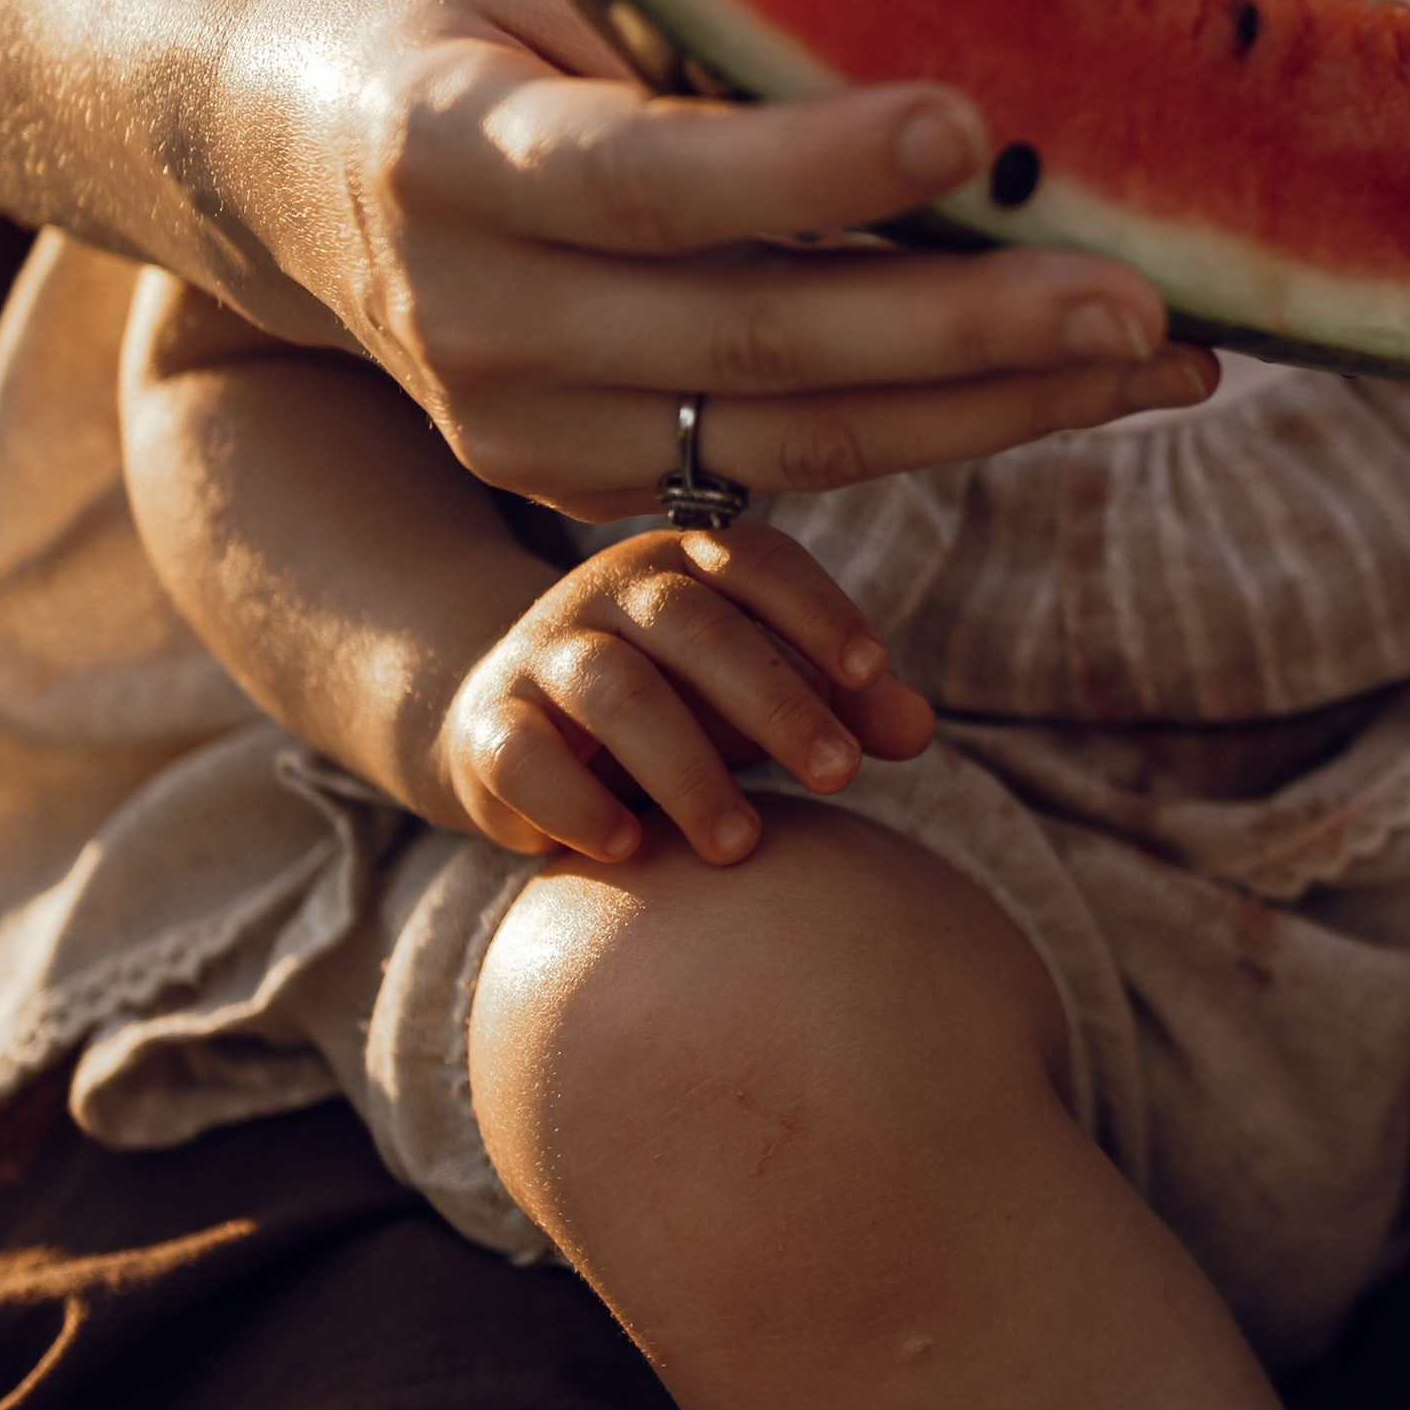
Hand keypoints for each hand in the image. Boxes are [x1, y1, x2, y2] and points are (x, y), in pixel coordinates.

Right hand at [213, 0, 1216, 510]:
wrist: (263, 173)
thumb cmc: (442, 26)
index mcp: (447, 151)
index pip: (654, 176)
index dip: (816, 165)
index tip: (975, 129)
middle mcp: (476, 317)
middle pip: (756, 337)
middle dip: (971, 331)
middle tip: (1151, 303)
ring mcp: (519, 424)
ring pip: (793, 435)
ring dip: (997, 406)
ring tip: (1164, 363)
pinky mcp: (573, 484)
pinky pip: (780, 465)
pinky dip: (933, 427)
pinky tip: (1066, 385)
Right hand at [438, 519, 936, 865]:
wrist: (515, 726)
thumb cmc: (675, 702)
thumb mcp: (759, 694)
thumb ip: (842, 704)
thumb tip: (919, 729)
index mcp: (689, 563)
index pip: (758, 562)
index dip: (817, 609)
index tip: (873, 672)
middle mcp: (613, 590)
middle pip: (696, 626)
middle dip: (775, 701)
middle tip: (841, 776)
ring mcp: (545, 651)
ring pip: (616, 689)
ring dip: (688, 769)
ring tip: (744, 845)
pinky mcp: (490, 724)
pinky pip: (524, 754)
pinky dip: (577, 801)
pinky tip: (632, 847)